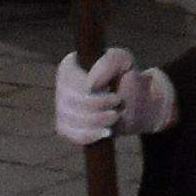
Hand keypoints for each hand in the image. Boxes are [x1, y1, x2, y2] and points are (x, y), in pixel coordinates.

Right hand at [51, 50, 174, 147]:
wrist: (134, 103)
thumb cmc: (126, 78)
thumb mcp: (124, 60)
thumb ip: (109, 62)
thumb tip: (90, 86)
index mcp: (69, 66)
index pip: (70, 80)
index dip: (92, 91)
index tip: (115, 96)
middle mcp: (61, 86)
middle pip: (72, 101)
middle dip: (99, 106)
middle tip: (118, 105)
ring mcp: (61, 108)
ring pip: (72, 119)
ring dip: (97, 120)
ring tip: (115, 116)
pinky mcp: (65, 127)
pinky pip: (71, 134)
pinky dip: (89, 135)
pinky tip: (105, 132)